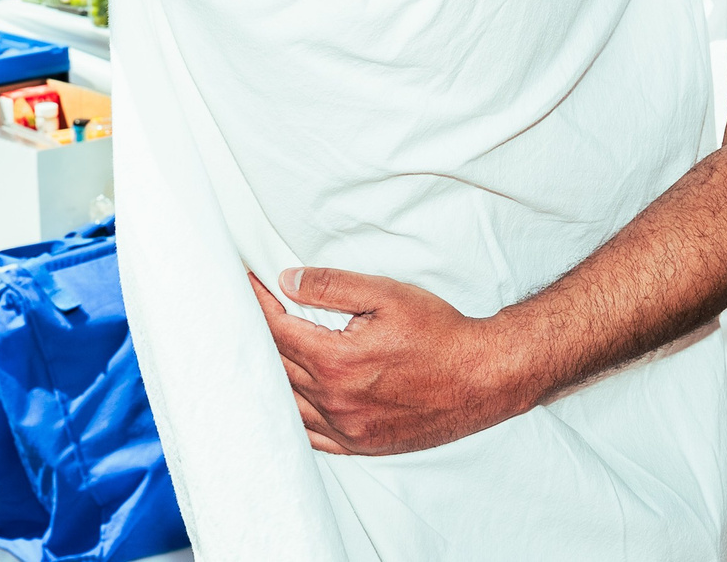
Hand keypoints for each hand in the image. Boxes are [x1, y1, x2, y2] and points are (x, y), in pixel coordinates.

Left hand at [249, 268, 530, 455]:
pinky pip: (312, 437)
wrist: (484, 377)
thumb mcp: (387, 294)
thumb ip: (333, 286)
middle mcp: (336, 401)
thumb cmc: (440, 331)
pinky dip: (292, 416)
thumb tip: (286, 280)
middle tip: (242, 313)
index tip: (244, 284)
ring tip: (257, 352)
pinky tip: (285, 401)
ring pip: (288, 405)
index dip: (256, 304)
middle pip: (276, 366)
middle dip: (257, 336)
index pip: (277, 331)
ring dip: (269, 377)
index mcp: (337, 361)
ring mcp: (348, 429)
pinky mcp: (362, 445)